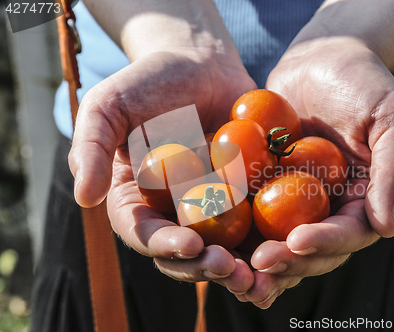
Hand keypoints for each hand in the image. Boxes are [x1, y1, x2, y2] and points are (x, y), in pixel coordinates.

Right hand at [68, 50, 257, 290]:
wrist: (200, 64)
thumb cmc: (150, 81)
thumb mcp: (109, 106)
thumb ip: (92, 148)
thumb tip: (84, 198)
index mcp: (135, 201)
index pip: (144, 233)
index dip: (164, 245)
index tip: (190, 244)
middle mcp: (171, 213)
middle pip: (185, 253)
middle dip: (206, 266)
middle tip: (231, 268)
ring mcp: (210, 208)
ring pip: (223, 249)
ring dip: (242, 266)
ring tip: (264, 272)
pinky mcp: (243, 198)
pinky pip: (256, 224)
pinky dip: (270, 241)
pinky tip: (290, 246)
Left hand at [236, 38, 393, 307]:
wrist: (321, 57)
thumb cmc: (364, 82)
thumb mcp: (392, 119)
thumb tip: (387, 229)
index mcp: (364, 200)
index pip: (350, 233)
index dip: (327, 243)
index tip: (298, 241)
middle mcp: (330, 207)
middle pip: (313, 249)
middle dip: (289, 260)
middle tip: (260, 262)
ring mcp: (297, 200)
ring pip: (280, 240)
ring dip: (260, 258)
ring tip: (233, 266)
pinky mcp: (267, 187)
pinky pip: (252, 212)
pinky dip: (237, 231)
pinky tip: (215, 240)